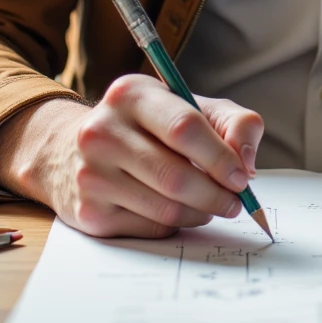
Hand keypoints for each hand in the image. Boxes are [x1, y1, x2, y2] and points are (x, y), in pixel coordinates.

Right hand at [0, 76, 263, 238]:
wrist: (73, 150)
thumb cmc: (148, 127)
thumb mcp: (190, 107)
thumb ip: (233, 123)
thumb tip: (247, 162)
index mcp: (130, 94)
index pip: (184, 127)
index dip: (221, 157)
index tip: (243, 177)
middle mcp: (102, 131)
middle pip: (176, 176)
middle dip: (217, 194)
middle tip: (236, 202)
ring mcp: (91, 174)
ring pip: (167, 208)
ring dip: (201, 213)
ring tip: (211, 204)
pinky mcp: (89, 212)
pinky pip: (151, 228)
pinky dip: (176, 225)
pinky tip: (178, 210)